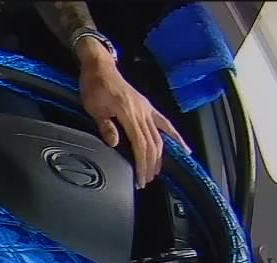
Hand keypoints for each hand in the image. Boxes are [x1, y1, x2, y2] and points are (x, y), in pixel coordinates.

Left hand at [76, 39, 187, 187]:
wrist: (100, 67)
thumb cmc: (94, 86)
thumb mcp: (94, 107)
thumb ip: (105, 125)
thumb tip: (114, 143)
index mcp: (129, 113)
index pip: (140, 144)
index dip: (142, 163)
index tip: (141, 179)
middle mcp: (142, 112)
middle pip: (152, 143)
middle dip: (150, 164)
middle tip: (146, 181)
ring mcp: (147, 109)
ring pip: (159, 136)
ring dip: (159, 156)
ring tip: (156, 172)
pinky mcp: (148, 107)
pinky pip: (165, 123)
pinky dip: (175, 136)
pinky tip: (183, 147)